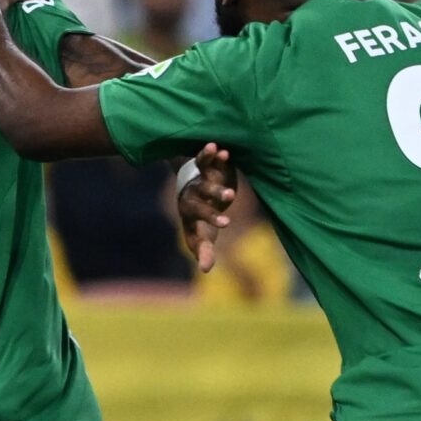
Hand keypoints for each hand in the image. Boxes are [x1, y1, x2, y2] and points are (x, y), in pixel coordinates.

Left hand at [175, 143, 237, 273]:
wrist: (191, 188)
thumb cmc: (199, 218)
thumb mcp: (202, 235)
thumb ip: (204, 251)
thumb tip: (204, 270)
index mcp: (190, 220)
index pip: (196, 229)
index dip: (208, 229)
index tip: (227, 223)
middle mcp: (191, 201)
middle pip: (199, 206)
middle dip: (212, 207)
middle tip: (230, 199)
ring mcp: (196, 184)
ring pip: (203, 183)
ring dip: (215, 182)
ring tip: (229, 180)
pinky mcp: (202, 167)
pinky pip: (203, 161)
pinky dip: (210, 156)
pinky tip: (220, 151)